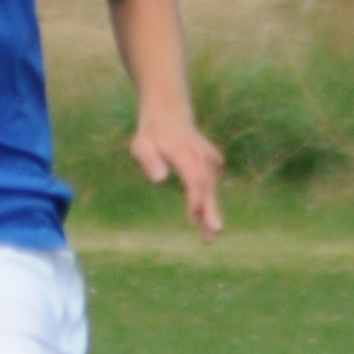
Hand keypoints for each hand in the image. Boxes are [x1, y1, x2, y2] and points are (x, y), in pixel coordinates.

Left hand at [129, 108, 224, 237]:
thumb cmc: (152, 135)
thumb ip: (149, 161)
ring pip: (212, 189)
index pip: (195, 178)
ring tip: (208, 238)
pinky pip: (212, 186)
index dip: (196, 199)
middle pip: (208, 187)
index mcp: (184, 152)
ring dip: (210, 212)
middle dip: (210, 211)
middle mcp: (201, 156)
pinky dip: (209, 203)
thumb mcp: (141, 145)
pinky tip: (205, 223)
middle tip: (213, 234)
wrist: (169, 115)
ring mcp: (210, 159)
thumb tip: (159, 180)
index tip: (193, 219)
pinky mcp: (213, 164)